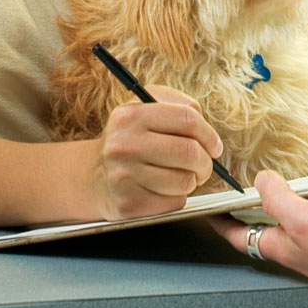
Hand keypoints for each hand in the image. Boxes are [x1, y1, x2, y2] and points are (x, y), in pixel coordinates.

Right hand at [89, 86, 222, 219]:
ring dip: (192, 180)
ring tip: (180, 176)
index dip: (209, 134)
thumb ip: (176, 104)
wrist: (93, 177)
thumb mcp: (144, 109)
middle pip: (189, 152)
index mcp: (130, 116)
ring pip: (185, 181)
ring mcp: (123, 176)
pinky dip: (177, 197)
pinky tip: (162, 189)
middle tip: (204, 165)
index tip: (214, 145)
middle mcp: (124, 145)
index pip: (187, 119)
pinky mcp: (129, 204)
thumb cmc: (130, 140)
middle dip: (206, 162)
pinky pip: (174, 202)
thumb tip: (203, 121)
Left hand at [209, 171, 307, 307]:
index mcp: (283, 245)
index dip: (222, 222)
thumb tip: (261, 180)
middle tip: (265, 182)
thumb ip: (277, 197)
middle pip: (280, 226)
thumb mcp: (301, 217)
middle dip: (271, 204)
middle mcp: (305, 248)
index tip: (210, 209)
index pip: (241, 235)